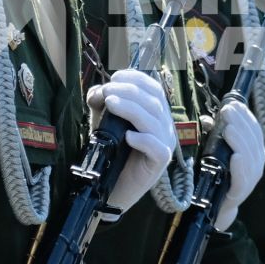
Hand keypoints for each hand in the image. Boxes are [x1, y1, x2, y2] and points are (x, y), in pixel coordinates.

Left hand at [87, 69, 176, 211]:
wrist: (113, 186)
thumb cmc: (113, 151)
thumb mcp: (105, 121)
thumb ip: (102, 103)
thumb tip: (99, 90)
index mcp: (156, 113)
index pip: (154, 89)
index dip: (137, 79)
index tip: (115, 77)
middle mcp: (164, 126)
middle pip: (153, 102)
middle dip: (129, 92)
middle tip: (107, 92)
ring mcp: (164, 144)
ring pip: (153, 121)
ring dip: (131, 109)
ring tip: (111, 103)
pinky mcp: (160, 162)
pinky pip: (156, 147)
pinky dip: (142, 139)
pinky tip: (127, 136)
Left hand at [211, 98, 263, 231]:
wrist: (217, 205)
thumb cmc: (219, 174)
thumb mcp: (219, 151)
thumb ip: (216, 136)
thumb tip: (209, 118)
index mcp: (255, 151)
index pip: (254, 130)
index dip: (245, 116)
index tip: (232, 104)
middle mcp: (257, 163)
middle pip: (253, 140)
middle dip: (240, 123)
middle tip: (227, 111)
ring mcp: (251, 178)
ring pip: (249, 156)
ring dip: (239, 141)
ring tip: (228, 128)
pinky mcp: (241, 192)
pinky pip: (243, 178)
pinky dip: (240, 166)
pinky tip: (235, 156)